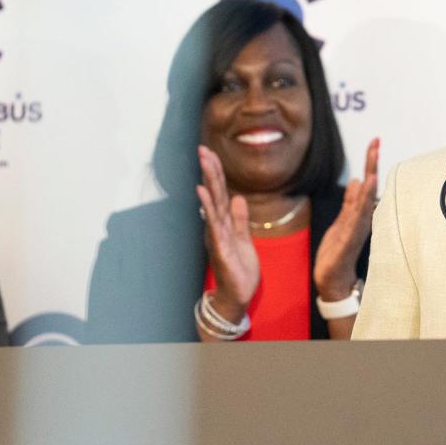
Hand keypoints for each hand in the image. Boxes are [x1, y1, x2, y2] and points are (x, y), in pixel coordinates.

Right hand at [196, 144, 259, 323]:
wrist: (236, 296)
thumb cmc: (239, 270)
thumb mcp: (244, 240)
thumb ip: (241, 219)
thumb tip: (239, 198)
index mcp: (224, 223)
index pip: (220, 193)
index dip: (217, 173)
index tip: (211, 153)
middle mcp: (217, 226)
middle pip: (214, 193)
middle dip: (209, 170)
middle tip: (202, 148)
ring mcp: (216, 235)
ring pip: (212, 203)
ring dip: (208, 180)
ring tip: (203, 161)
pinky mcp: (219, 246)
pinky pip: (213, 223)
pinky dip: (207, 206)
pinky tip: (202, 192)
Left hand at [314, 137, 378, 300]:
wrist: (333, 279)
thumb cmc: (338, 252)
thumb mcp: (341, 222)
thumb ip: (349, 202)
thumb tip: (355, 180)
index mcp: (358, 214)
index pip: (365, 185)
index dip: (370, 163)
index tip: (374, 142)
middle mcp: (360, 220)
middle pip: (368, 189)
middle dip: (371, 166)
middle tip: (376, 144)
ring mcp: (355, 231)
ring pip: (363, 204)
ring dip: (369, 186)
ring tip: (373, 167)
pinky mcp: (348, 242)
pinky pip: (355, 221)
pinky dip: (361, 208)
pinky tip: (363, 195)